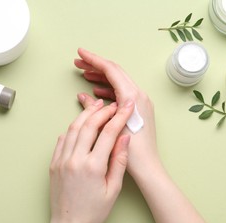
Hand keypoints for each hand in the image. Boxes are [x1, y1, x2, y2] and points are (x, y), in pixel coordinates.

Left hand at [37, 99, 133, 222]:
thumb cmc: (93, 212)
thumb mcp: (113, 190)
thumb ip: (119, 162)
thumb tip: (125, 138)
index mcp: (93, 166)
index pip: (108, 133)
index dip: (119, 116)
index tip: (127, 107)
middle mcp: (75, 159)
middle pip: (89, 125)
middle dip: (102, 111)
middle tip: (112, 105)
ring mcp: (62, 160)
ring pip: (73, 128)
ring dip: (86, 115)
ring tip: (96, 106)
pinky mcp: (54, 163)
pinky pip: (62, 139)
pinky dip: (72, 128)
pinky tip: (79, 124)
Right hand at [74, 48, 160, 176]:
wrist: (147, 167)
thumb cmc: (131, 151)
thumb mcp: (109, 128)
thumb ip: (94, 109)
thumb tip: (83, 96)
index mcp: (132, 96)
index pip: (111, 70)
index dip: (93, 60)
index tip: (80, 53)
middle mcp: (139, 95)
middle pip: (115, 73)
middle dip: (96, 66)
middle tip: (78, 63)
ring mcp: (141, 102)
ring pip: (119, 82)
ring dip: (101, 77)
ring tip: (84, 75)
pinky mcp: (139, 110)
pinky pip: (122, 93)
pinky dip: (108, 90)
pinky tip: (97, 93)